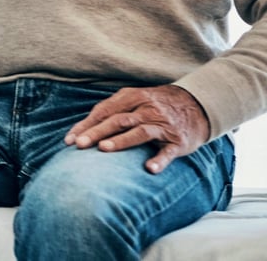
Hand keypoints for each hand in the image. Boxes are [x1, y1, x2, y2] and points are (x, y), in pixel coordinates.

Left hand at [64, 85, 210, 173]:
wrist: (197, 104)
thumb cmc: (154, 105)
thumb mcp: (133, 100)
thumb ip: (110, 111)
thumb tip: (81, 130)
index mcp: (132, 97)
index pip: (104, 111)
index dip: (86, 125)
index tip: (69, 140)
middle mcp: (147, 109)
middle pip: (118, 120)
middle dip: (97, 132)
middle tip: (80, 144)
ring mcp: (163, 125)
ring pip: (140, 132)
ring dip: (121, 140)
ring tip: (104, 149)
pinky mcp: (178, 141)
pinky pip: (168, 151)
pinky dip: (160, 159)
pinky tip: (149, 168)